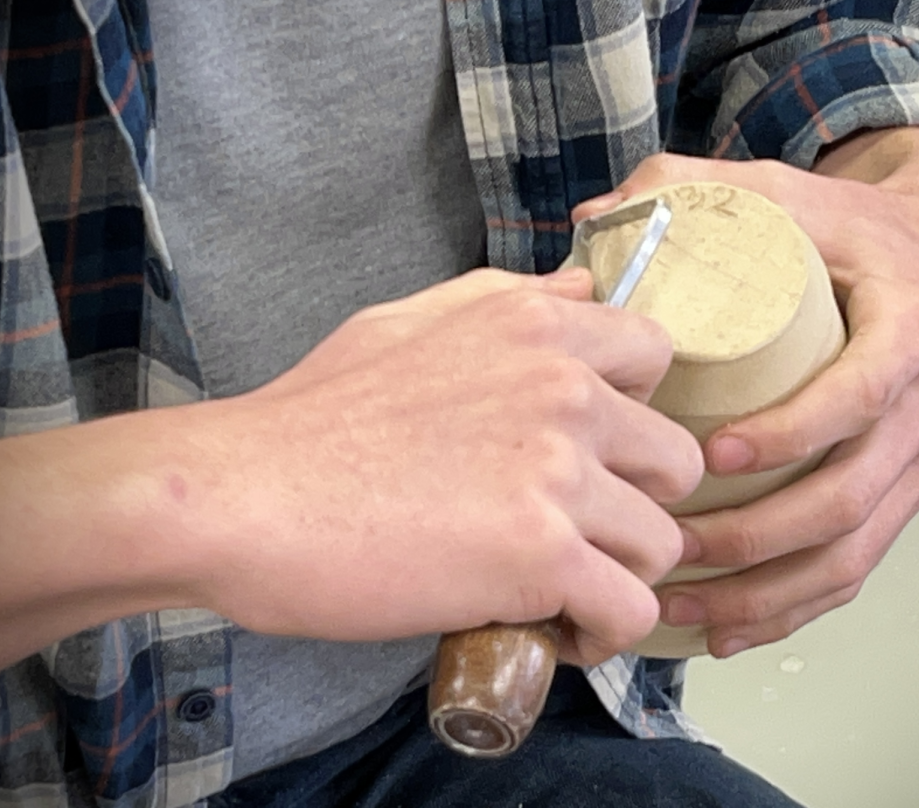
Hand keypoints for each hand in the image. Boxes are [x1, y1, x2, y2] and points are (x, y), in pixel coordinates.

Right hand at [191, 268, 702, 665]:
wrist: (240, 494)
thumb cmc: (315, 417)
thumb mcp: (412, 321)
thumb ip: (510, 300)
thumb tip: (581, 287)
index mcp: (538, 326)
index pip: (660, 358)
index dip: (635, 414)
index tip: (592, 454)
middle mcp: (564, 389)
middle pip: (678, 462)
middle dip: (636, 505)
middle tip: (579, 534)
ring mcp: (558, 471)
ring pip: (664, 542)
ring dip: (620, 575)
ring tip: (562, 592)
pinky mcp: (540, 553)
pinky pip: (631, 608)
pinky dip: (602, 632)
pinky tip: (553, 630)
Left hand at [572, 129, 918, 656]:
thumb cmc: (850, 226)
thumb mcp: (782, 189)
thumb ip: (688, 189)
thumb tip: (589, 219)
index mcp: (912, 326)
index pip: (860, 396)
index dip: (791, 434)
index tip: (712, 457)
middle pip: (850, 498)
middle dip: (754, 538)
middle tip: (668, 543)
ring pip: (853, 550)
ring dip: (764, 591)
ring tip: (680, 601)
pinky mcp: (904, 490)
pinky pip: (858, 566)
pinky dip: (794, 607)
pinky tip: (727, 628)